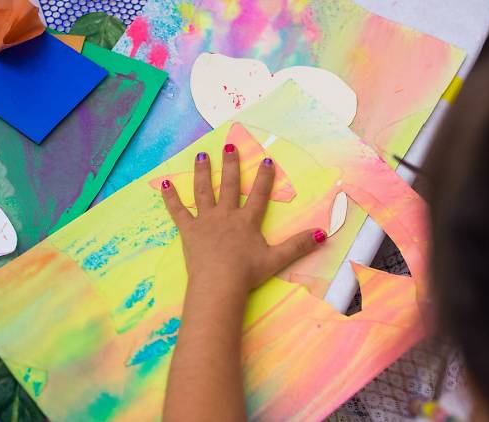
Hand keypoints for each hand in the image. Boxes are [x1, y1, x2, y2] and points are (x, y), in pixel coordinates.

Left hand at [161, 143, 326, 298]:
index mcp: (247, 221)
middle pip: (230, 185)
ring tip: (202, 156)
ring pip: (203, 192)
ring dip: (203, 172)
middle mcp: (226, 215)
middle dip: (231, 165)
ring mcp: (205, 221)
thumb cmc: (247, 273)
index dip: (265, 177)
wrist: (219, 283)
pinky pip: (177, 211)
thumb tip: (323, 234)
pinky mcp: (188, 231)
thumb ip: (299, 245)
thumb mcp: (276, 259)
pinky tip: (165, 183)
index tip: (267, 159)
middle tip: (229, 146)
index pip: (259, 195)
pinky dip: (170, 198)